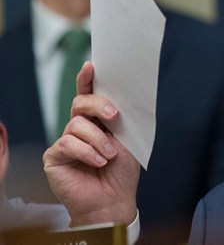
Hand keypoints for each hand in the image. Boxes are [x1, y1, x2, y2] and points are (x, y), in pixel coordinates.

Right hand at [43, 62, 139, 226]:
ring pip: (77, 125)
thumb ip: (120, 120)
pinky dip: (87, 152)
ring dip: (99, 139)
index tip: (91, 65)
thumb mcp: (127, 140)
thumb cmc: (121, 171)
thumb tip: (122, 99)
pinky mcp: (54, 156)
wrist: (114, 199)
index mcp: (97, 120)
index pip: (88, 95)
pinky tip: (99, 162)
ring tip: (110, 155)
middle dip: (99, 105)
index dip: (87, 79)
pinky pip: (68, 144)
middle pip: (80, 103)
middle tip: (115, 116)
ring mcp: (65, 141)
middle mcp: (79, 128)